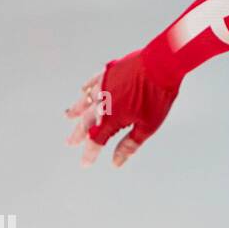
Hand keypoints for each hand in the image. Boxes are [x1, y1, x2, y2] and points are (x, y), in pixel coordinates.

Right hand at [64, 51, 179, 167]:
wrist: (161, 64)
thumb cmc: (157, 97)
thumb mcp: (147, 126)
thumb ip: (129, 145)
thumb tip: (116, 162)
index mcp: (112, 118)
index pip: (96, 140)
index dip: (90, 153)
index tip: (85, 163)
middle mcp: (103, 102)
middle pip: (87, 122)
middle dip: (79, 134)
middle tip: (70, 143)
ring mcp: (104, 85)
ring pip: (85, 101)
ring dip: (77, 110)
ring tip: (68, 117)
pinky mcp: (108, 72)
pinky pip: (92, 82)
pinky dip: (86, 89)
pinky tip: (82, 91)